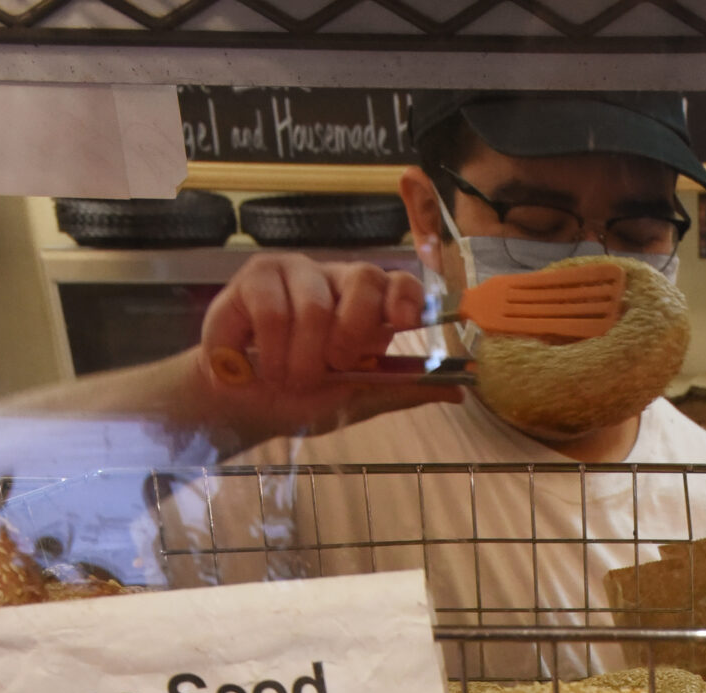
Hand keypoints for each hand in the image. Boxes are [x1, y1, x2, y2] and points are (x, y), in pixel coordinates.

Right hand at [197, 253, 464, 439]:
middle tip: (327, 369)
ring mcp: (295, 272)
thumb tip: (460, 390)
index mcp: (368, 308)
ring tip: (284, 376)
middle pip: (363, 278)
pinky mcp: (254, 277)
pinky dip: (264, 352)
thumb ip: (401, 389)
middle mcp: (336, 281)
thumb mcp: (357, 400)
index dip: (405, 296)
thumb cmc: (302, 398)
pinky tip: (254, 362)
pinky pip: (270, 310)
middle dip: (348, 336)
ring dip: (297, 361)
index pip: (400, 283)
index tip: (401, 323)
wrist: (246, 408)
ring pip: (313, 306)